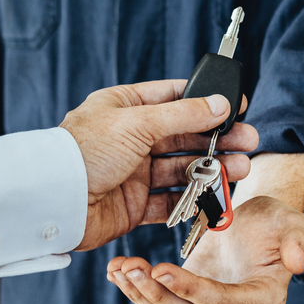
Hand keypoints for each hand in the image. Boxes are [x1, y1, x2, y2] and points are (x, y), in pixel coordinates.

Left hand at [58, 80, 256, 250]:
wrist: (54, 201)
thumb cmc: (84, 152)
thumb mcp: (137, 123)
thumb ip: (183, 115)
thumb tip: (220, 104)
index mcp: (125, 108)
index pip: (173, 98)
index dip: (206, 101)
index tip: (237, 105)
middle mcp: (130, 139)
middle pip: (184, 136)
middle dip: (218, 139)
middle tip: (249, 141)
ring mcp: (133, 173)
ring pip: (182, 169)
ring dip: (212, 168)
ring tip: (241, 169)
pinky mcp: (134, 205)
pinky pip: (171, 201)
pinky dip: (194, 199)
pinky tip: (217, 195)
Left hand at [105, 194, 303, 303]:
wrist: (256, 224)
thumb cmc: (276, 222)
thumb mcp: (293, 222)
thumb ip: (299, 240)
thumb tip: (298, 263)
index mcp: (266, 300)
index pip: (222, 303)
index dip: (190, 290)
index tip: (161, 268)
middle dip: (156, 296)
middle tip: (129, 267)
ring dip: (140, 297)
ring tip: (118, 268)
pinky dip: (136, 292)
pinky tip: (116, 271)